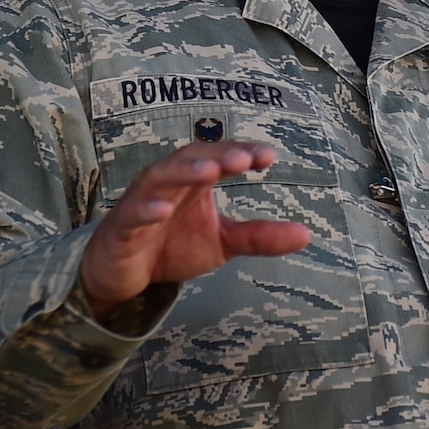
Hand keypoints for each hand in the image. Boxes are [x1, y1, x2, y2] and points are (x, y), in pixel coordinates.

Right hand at [80, 141, 310, 323]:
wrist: (123, 274)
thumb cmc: (171, 245)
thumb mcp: (222, 242)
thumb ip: (259, 236)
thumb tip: (307, 234)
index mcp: (193, 180)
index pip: (219, 156)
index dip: (241, 153)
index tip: (268, 157)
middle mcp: (167, 183)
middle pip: (190, 158)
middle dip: (217, 155)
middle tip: (243, 159)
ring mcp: (142, 202)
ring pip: (160, 178)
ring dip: (185, 172)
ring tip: (210, 172)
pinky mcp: (121, 227)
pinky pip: (132, 214)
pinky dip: (146, 210)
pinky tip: (162, 211)